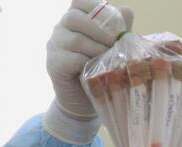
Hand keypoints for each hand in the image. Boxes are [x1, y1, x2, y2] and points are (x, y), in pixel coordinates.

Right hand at [44, 1, 133, 142]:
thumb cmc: (99, 70)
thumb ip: (118, 29)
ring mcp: (55, 46)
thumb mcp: (111, 48)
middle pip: (74, 17)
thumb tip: (127, 11)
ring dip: (96, 48)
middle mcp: (61, 29)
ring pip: (75, 39)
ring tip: (109, 58)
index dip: (96, 6)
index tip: (113, 21)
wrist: (84, 101)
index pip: (79, 2)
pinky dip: (88, 63)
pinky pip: (71, 59)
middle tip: (114, 43)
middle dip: (98, 29)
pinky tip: (96, 69)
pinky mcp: (54, 64)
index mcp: (75, 20)